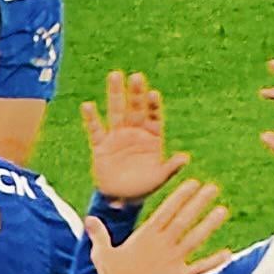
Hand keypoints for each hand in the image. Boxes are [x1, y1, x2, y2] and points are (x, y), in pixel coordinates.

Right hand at [83, 67, 183, 207]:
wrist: (121, 198)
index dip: (153, 106)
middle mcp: (135, 132)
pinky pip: (95, 130)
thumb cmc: (143, 187)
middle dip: (136, 93)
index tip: (153, 94)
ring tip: (115, 75)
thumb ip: (170, 168)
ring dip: (116, 94)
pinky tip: (88, 106)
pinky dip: (91, 119)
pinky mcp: (101, 146)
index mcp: (151, 137)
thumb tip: (185, 158)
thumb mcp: (159, 179)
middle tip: (137, 76)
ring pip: (116, 112)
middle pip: (135, 108)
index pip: (153, 117)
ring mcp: (117, 137)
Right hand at [87, 176, 230, 273]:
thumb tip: (89, 219)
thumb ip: (98, 234)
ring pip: (194, 239)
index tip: (193, 183)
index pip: (167, 210)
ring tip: (222, 210)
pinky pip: (200, 269)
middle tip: (213, 188)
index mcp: (146, 236)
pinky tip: (227, 253)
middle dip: (198, 202)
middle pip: (184, 219)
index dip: (181, 195)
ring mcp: (172, 261)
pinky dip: (214, 261)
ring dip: (209, 224)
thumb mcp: (101, 252)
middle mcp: (162, 245)